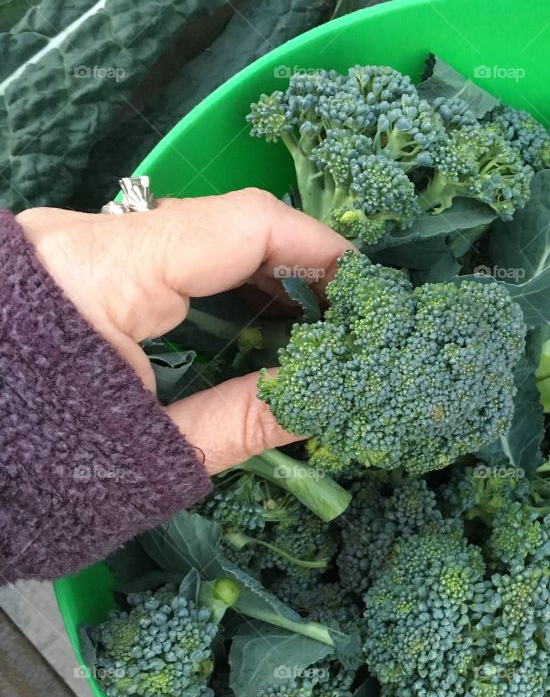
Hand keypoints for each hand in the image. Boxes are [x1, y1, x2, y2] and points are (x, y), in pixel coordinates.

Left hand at [16, 189, 351, 473]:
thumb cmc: (27, 472)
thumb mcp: (147, 454)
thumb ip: (244, 418)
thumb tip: (329, 400)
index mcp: (105, 272)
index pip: (241, 224)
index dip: (317, 247)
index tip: (369, 285)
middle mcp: (83, 236)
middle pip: (218, 224)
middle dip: (293, 265)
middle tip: (347, 317)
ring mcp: (67, 244)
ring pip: (188, 236)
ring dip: (254, 275)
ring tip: (310, 326)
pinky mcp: (61, 264)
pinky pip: (155, 254)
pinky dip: (210, 283)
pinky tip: (248, 320)